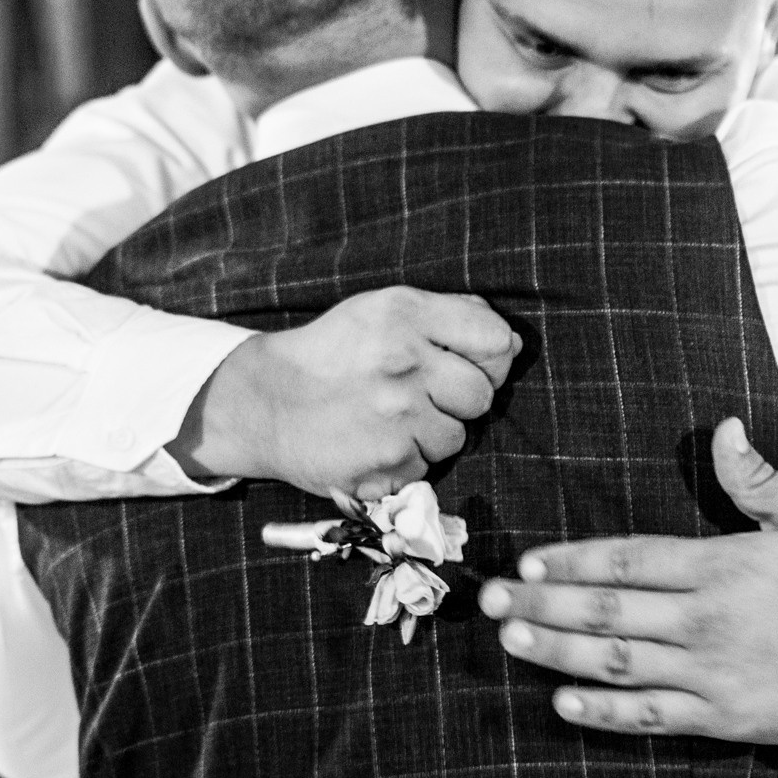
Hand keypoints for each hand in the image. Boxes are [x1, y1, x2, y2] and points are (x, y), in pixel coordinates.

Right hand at [169, 287, 522, 499]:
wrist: (266, 402)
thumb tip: (512, 342)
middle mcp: (402, 362)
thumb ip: (451, 316)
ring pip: (457, 437)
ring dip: (432, 434)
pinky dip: (406, 460)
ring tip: (390, 419)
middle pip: (482, 395)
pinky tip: (374, 442)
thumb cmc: (335, 353)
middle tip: (419, 395)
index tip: (465, 363)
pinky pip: (426, 467)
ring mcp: (394, 416)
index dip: (490, 357)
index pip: (495, 340)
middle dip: (459, 399)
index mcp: (405, 314)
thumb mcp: (383, 310)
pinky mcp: (385, 462)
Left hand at [479, 417, 777, 760]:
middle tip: (489, 601)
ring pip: (618, 663)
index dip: (573, 560)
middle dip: (542, 604)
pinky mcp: (722, 717)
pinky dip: (605, 711)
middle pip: (608, 611)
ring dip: (557, 652)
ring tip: (510, 640)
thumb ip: (756, 478)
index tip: (527, 561)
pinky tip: (563, 702)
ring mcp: (711, 673)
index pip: (629, 559)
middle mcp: (707, 620)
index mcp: (722, 566)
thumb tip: (723, 427)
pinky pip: (651, 716)